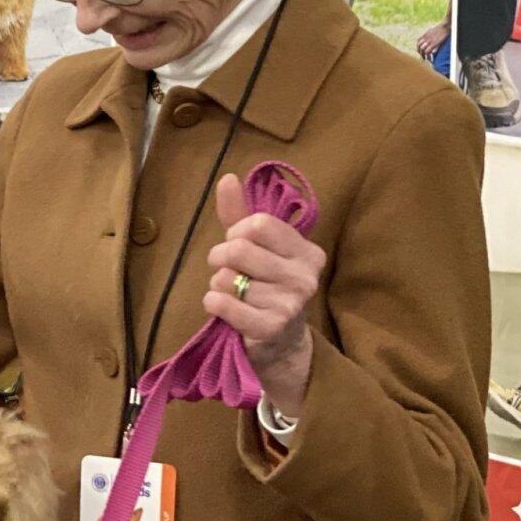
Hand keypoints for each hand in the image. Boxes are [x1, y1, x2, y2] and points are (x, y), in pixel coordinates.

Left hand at [203, 174, 326, 419]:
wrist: (278, 342)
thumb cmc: (263, 285)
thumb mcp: (255, 247)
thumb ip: (240, 213)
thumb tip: (228, 178)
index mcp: (307, 251)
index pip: (258, 224)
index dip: (236, 232)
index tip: (237, 245)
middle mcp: (306, 277)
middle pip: (239, 249)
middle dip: (220, 258)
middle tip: (227, 271)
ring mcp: (291, 304)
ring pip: (226, 278)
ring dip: (217, 285)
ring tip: (233, 294)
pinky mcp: (271, 328)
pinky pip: (222, 303)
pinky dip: (212, 303)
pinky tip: (222, 308)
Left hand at [416, 19, 449, 62]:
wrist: (445, 26)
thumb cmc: (442, 27)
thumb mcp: (432, 30)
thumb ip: (429, 34)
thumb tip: (430, 37)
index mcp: (425, 35)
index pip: (418, 42)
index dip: (418, 47)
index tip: (420, 51)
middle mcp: (426, 38)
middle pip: (419, 47)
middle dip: (420, 53)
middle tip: (423, 57)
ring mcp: (429, 41)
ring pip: (423, 50)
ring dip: (424, 55)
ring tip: (426, 59)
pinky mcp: (434, 44)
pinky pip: (428, 51)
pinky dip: (429, 56)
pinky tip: (431, 59)